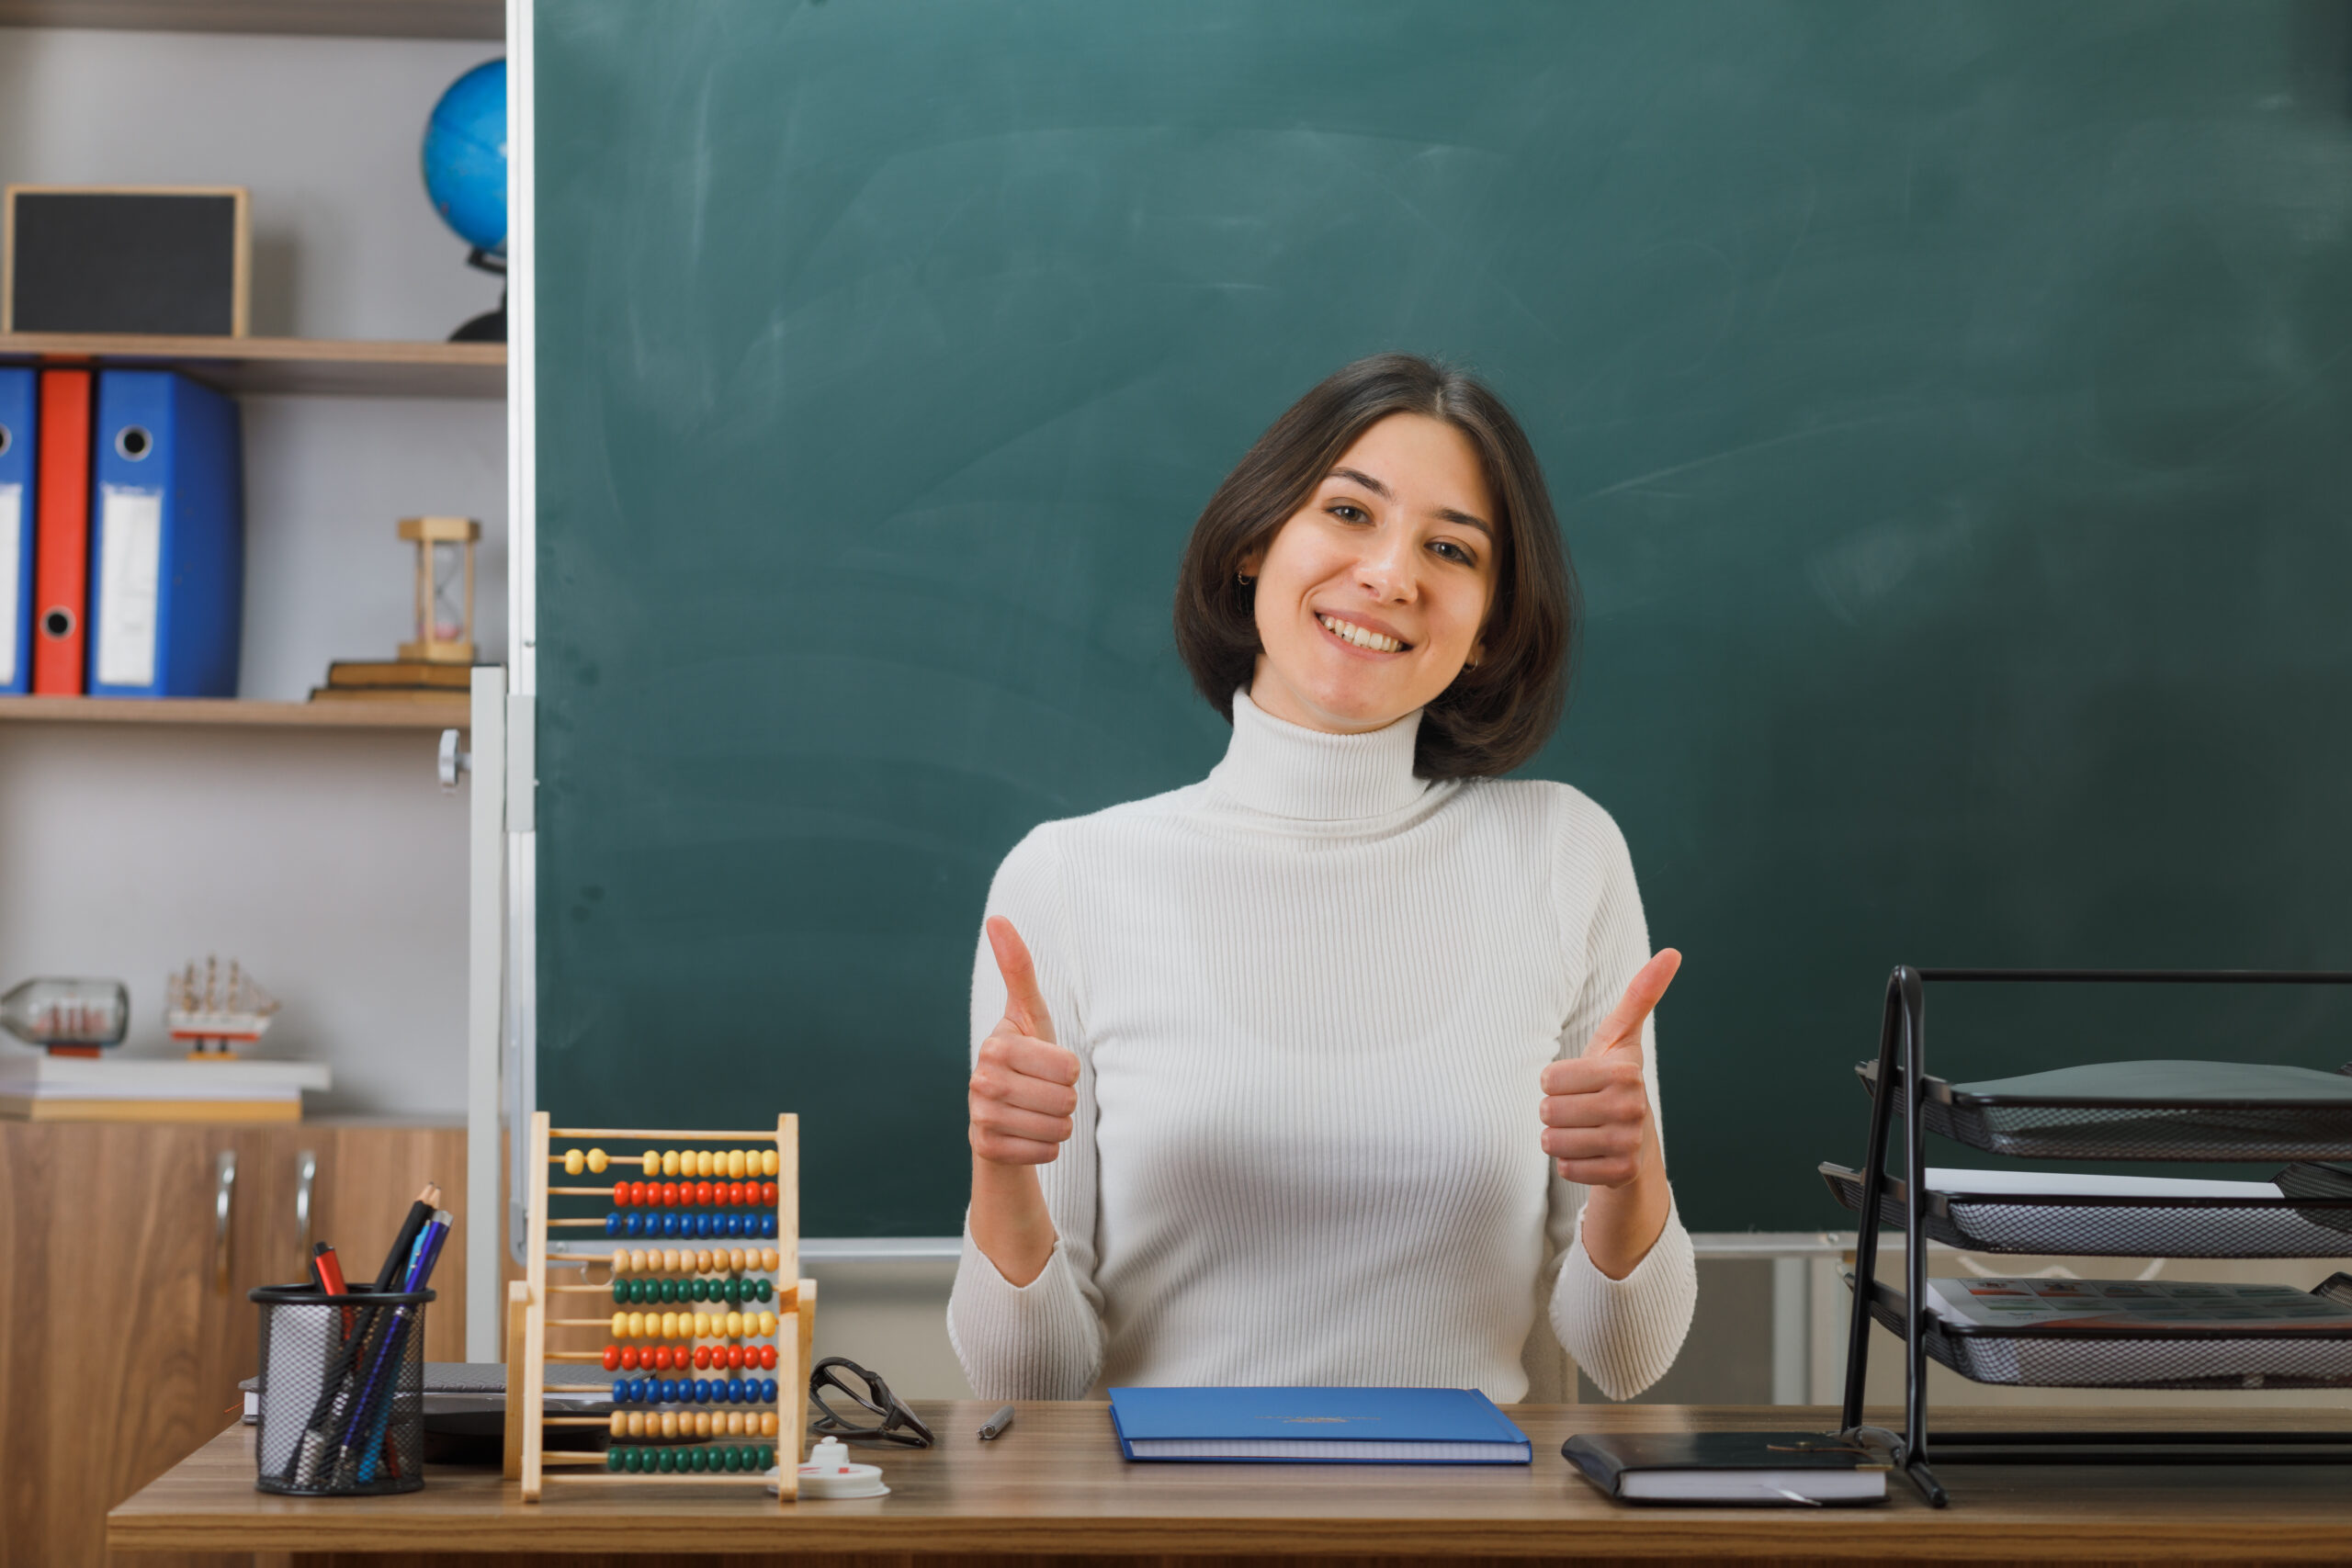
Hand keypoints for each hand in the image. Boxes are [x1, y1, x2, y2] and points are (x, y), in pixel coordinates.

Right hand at [967, 917, 1081, 1165]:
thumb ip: (1017, 968)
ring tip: (1036, 1111)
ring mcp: (980, 1117)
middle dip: (1065, 1098)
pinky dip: (1046, 1146)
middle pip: (1065, 1099)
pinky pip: (1047, 1152)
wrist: (1000, 1114)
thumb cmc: (1025, 1057)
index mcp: (995, 1045)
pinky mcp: (986, 1149)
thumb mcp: (1028, 1014)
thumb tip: (996, 918)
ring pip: (1058, 1128)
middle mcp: (981, 1081)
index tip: (1046, 1065)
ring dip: (1058, 1123)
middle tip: (1042, 1091)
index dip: (1069, 1069)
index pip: (1069, 1067)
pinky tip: (1028, 1134)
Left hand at [1539, 949, 1680, 1187]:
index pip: (1548, 1078)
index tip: (1580, 1082)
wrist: (1634, 1142)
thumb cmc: (1614, 1080)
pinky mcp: (1620, 1173)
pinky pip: (1564, 1168)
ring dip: (1558, 1139)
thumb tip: (1672, 952)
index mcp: (1624, 1071)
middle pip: (1547, 1110)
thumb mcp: (1619, 1038)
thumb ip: (1639, 995)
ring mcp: (1628, 1143)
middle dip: (1555, 1111)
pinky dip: (1569, 1163)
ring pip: (1552, 1142)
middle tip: (1580, 1110)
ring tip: (1583, 1131)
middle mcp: (1631, 1107)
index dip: (1555, 1082)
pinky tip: (1590, 1155)